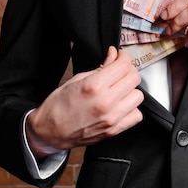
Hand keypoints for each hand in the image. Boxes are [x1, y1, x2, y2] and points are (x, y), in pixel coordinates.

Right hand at [26, 46, 143, 157]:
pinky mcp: (114, 130)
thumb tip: (114, 55)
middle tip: (119, 71)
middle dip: (128, 70)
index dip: (123, 57)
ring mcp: (112, 118)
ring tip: (119, 89)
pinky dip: (131, 108)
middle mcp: (106, 102)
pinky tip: (121, 105)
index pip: (123, 65)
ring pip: (138, 96)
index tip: (120, 56)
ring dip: (130, 90)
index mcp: (94, 86)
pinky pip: (136, 115)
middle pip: (134, 78)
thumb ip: (100, 67)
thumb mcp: (76, 79)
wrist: (49, 132)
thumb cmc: (58, 106)